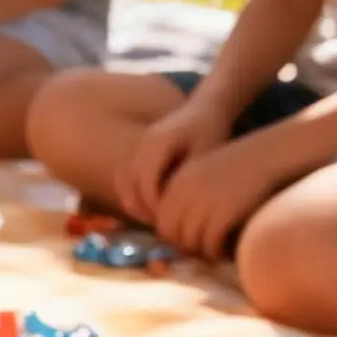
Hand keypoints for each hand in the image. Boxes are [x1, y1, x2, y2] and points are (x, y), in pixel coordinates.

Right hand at [116, 98, 231, 224]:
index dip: (157, 206)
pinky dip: (132, 192)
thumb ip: (192, 178)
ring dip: (135, 202)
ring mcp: (137, 146)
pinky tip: (147, 209)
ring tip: (155, 221)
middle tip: (165, 228)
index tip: (174, 221)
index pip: (148, 181)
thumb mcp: (208, 154)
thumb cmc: (211, 131)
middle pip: (132, 183)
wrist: (206, 108)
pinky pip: (126, 175)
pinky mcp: (138, 150)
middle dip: (146, 208)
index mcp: (158, 143)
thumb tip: (181, 207)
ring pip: (125, 180)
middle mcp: (142, 144)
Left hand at [153, 140, 280, 260]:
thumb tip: (170, 232)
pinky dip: (215, 250)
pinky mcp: (225, 212)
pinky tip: (223, 250)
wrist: (263, 157)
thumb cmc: (233, 170)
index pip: (161, 219)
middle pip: (171, 232)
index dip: (171, 234)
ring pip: (190, 240)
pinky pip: (210, 243)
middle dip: (183, 244)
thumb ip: (184, 198)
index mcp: (177, 183)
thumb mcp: (200, 175)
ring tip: (211, 249)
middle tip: (199, 248)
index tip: (184, 240)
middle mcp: (186, 192)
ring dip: (200, 249)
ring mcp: (205, 202)